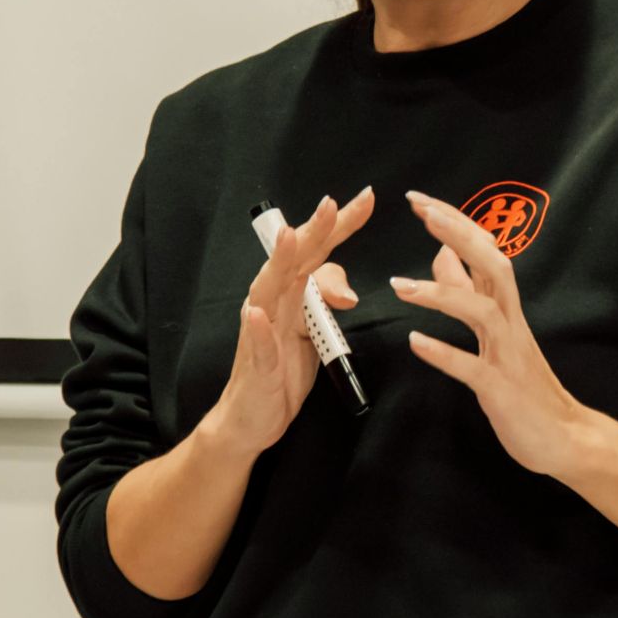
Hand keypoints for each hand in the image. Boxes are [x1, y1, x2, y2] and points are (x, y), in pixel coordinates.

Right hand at [215, 187, 373, 456]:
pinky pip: (257, 344)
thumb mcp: (316, 333)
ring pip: (269, 291)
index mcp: (291, 294)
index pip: (318, 252)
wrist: (250, 420)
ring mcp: (261, 332)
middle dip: (314, 230)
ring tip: (289, 238)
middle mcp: (272, 304)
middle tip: (332, 203)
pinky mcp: (258, 365)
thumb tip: (347, 291)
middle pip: (295, 260)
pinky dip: (256, 328)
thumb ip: (327, 302)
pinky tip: (255, 312)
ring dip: (279, 263)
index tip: (367, 198)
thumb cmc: (282, 371)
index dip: (340, 225)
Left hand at [391, 190, 585, 477]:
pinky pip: (472, 368)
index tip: (421, 201)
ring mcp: (508, 355)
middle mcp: (511, 323)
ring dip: (441, 294)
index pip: (485, 251)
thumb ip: (470, 292)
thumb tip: (443, 253)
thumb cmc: (526, 385)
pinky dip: (444, 353)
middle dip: (459, 234)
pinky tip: (416, 343)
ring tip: (400, 286)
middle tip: (421, 211)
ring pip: (481, 311)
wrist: (566, 438)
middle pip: (492, 264)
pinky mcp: (501, 390)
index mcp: (507, 308)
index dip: (456, 224)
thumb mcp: (495, 331)